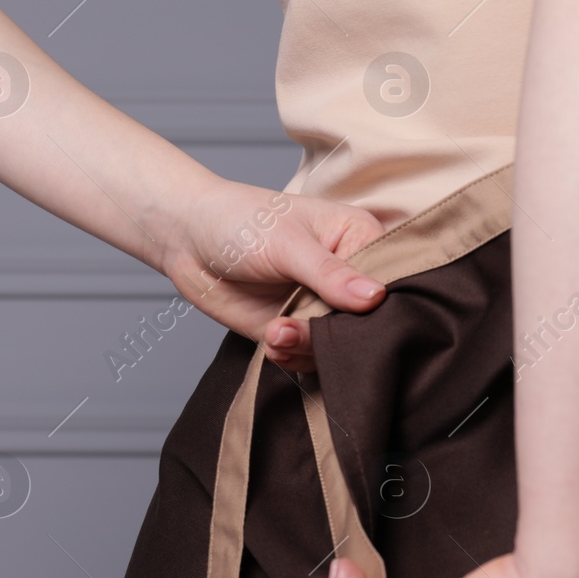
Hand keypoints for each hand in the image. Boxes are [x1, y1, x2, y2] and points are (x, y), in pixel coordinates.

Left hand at [159, 179, 388, 370]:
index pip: (390, 279)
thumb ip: (330, 274)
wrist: (188, 240)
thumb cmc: (239, 220)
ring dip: (310, 347)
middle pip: (368, 320)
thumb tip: (376, 298)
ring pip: (339, 344)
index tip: (359, 319)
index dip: (381, 304)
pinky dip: (292, 355)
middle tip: (304, 329)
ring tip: (278, 331)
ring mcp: (323, 306)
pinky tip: (272, 338)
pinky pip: (310, 357)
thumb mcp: (287, 243)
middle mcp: (348, 276)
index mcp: (361, 238)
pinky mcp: (297, 330)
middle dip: (340, 334)